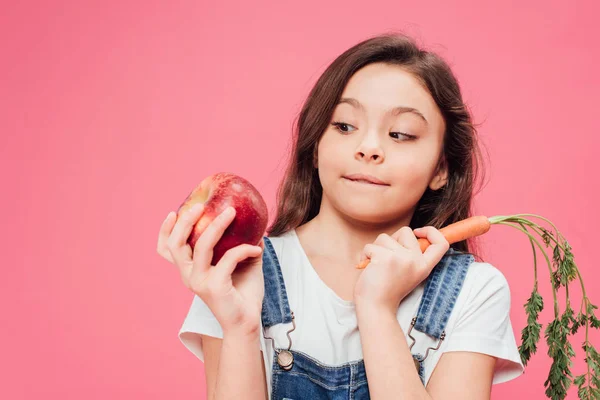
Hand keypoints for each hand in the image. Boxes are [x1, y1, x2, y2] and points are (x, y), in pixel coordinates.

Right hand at [156, 204, 264, 334]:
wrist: (248, 323)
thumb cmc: (243, 294)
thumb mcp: (241, 264)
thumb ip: (241, 245)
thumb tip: (254, 225)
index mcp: (189, 270)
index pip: (166, 250)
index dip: (165, 231)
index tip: (174, 212)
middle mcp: (189, 276)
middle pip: (176, 244)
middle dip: (186, 221)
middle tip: (202, 206)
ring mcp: (200, 282)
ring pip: (202, 246)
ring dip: (217, 226)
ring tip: (231, 212)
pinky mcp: (215, 287)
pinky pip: (229, 258)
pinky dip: (244, 249)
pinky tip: (256, 248)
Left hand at [353, 226, 449, 314]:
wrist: (375, 307)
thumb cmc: (386, 289)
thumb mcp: (408, 273)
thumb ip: (411, 256)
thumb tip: (409, 234)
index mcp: (424, 266)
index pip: (441, 243)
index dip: (432, 232)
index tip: (418, 231)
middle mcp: (416, 261)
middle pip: (406, 231)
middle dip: (391, 240)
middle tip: (385, 258)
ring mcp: (402, 258)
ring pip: (384, 237)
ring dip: (375, 248)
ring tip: (376, 266)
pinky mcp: (385, 258)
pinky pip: (370, 246)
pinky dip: (365, 255)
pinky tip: (368, 268)